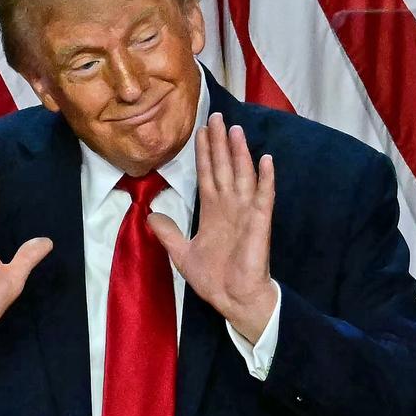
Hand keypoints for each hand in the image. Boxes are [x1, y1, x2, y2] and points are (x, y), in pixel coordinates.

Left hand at [148, 113, 277, 342]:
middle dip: (219, 143)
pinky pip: (263, 197)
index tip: (200, 131)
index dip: (203, 153)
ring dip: (239, 153)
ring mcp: (246, 212)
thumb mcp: (182, 254)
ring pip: (241, 175)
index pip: (207, 174)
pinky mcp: (258, 223)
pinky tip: (265, 160)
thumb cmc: (214, 279)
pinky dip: (265, 179)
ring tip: (235, 130)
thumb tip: (150, 215)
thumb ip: (168, 233)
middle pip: (223, 167)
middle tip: (216, 116)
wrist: (233, 299)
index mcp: (213, 212)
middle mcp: (230, 207)